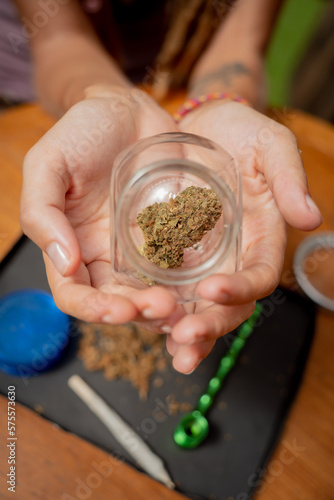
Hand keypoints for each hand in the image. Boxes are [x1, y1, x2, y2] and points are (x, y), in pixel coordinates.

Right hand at [20, 86, 180, 327]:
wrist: (125, 110)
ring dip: (168, 309)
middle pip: (119, 302)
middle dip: (138, 313)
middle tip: (162, 306)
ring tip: (184, 307)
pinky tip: (207, 288)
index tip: (118, 309)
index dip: (94, 309)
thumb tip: (64, 261)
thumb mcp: (48, 163)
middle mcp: (107, 256)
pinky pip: (182, 266)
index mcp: (73, 247)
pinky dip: (193, 284)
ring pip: (152, 293)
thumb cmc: (81, 133)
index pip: (76, 295)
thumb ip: (42, 211)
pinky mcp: (172, 235)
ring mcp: (142, 249)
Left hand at [163, 101, 322, 373]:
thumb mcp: (268, 144)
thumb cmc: (237, 133)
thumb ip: (288, 176)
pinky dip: (151, 309)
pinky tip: (134, 320)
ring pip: (193, 308)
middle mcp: (230, 259)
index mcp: (259, 239)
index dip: (241, 288)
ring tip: (164, 346)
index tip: (213, 288)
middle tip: (183, 338)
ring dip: (179, 331)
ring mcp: (197, 262)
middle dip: (207, 325)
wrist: (195, 127)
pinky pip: (161, 288)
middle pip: (226, 307)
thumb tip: (310, 217)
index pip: (258, 276)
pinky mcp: (167, 256)